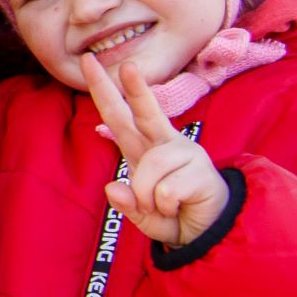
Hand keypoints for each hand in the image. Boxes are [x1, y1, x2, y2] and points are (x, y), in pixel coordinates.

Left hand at [85, 54, 231, 246]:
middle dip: (135, 88)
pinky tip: (180, 206)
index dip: (104, 90)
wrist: (208, 235)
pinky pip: (165, 191)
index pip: (119, 116)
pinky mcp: (200, 169)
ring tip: (163, 207)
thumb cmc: (173, 216)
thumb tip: (113, 187)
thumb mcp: (142, 216)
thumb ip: (126, 204)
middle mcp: (164, 145)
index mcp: (143, 149)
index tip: (89, 61)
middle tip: (127, 65)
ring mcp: (184, 154)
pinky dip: (165, 207)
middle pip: (146, 112)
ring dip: (147, 197)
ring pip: (150, 168)